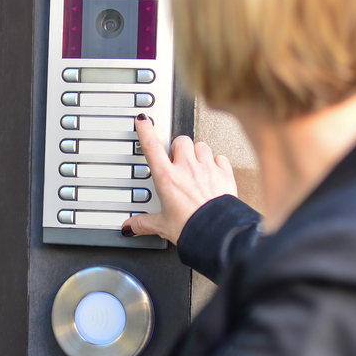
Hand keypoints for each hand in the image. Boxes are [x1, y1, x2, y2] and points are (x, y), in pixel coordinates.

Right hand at [122, 115, 237, 243]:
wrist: (216, 233)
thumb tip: (130, 227)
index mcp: (167, 178)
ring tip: (195, 165)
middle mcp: (187, 168)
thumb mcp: (162, 226)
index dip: (146, 131)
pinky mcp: (224, 174)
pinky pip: (220, 158)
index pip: (152, 147)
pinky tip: (213, 171)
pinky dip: (216, 162)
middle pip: (181, 140)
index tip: (143, 122)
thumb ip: (143, 223)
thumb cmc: (191, 228)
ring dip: (197, 152)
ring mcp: (207, 169)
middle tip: (176, 159)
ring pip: (201, 146)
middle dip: (178, 147)